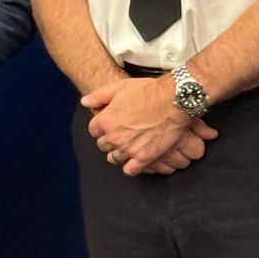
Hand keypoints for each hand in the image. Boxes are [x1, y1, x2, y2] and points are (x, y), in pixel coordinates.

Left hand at [83, 75, 216, 176]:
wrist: (173, 100)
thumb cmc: (148, 91)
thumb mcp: (119, 87)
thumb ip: (98, 96)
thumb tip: (85, 102)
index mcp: (106, 120)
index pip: (93, 130)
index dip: (101, 126)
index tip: (109, 124)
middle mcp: (114, 137)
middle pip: (103, 145)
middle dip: (109, 139)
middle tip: (121, 133)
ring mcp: (129, 149)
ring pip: (114, 158)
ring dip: (118, 153)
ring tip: (127, 146)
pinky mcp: (144, 157)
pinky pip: (130, 170)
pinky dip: (130, 167)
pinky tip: (134, 160)